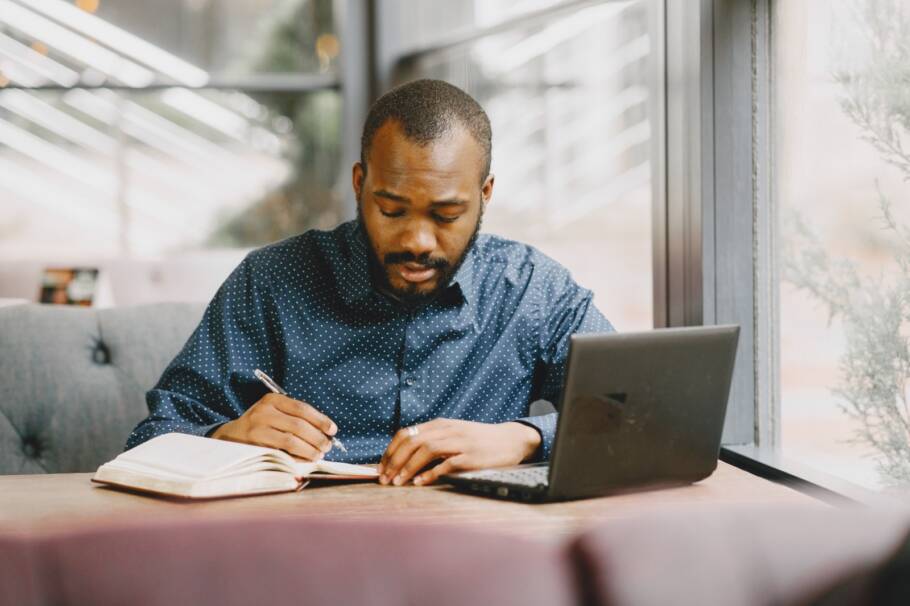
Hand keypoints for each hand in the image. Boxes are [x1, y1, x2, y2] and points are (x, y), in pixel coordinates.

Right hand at [211, 393, 337, 460]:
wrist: (230, 436)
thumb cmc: (261, 425)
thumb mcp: (275, 413)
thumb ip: (296, 418)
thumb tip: (326, 432)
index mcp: (272, 400)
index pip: (302, 408)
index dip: (320, 420)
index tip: (333, 430)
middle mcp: (263, 412)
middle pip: (298, 425)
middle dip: (317, 438)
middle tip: (327, 446)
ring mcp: (256, 429)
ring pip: (291, 441)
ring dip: (309, 450)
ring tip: (319, 455)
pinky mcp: (253, 446)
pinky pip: (281, 453)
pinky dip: (296, 458)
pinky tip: (304, 460)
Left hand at [377, 419, 541, 485]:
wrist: (510, 440)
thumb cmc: (478, 441)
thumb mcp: (453, 434)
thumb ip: (432, 441)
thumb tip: (403, 457)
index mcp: (440, 425)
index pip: (406, 434)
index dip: (390, 451)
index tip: (381, 468)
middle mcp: (447, 430)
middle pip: (412, 441)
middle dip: (394, 461)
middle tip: (384, 479)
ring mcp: (460, 442)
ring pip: (426, 450)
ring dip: (408, 467)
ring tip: (398, 482)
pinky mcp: (471, 457)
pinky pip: (446, 464)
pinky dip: (431, 474)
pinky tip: (420, 483)